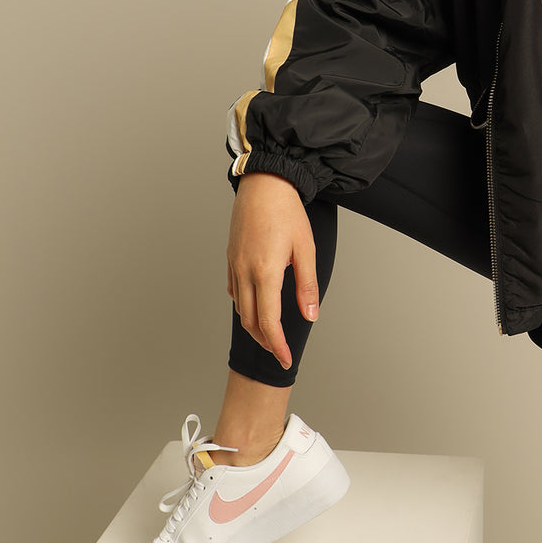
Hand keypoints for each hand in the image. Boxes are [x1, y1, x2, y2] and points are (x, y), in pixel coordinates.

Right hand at [226, 172, 319, 370]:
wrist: (264, 184)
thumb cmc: (288, 213)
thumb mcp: (306, 249)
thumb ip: (307, 286)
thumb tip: (310, 315)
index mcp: (266, 271)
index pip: (269, 321)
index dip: (277, 345)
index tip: (285, 358)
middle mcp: (245, 271)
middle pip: (250, 321)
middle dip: (265, 341)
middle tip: (279, 352)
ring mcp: (234, 265)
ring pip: (240, 308)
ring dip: (254, 326)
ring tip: (270, 334)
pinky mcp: (230, 258)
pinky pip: (234, 291)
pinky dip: (244, 306)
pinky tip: (255, 305)